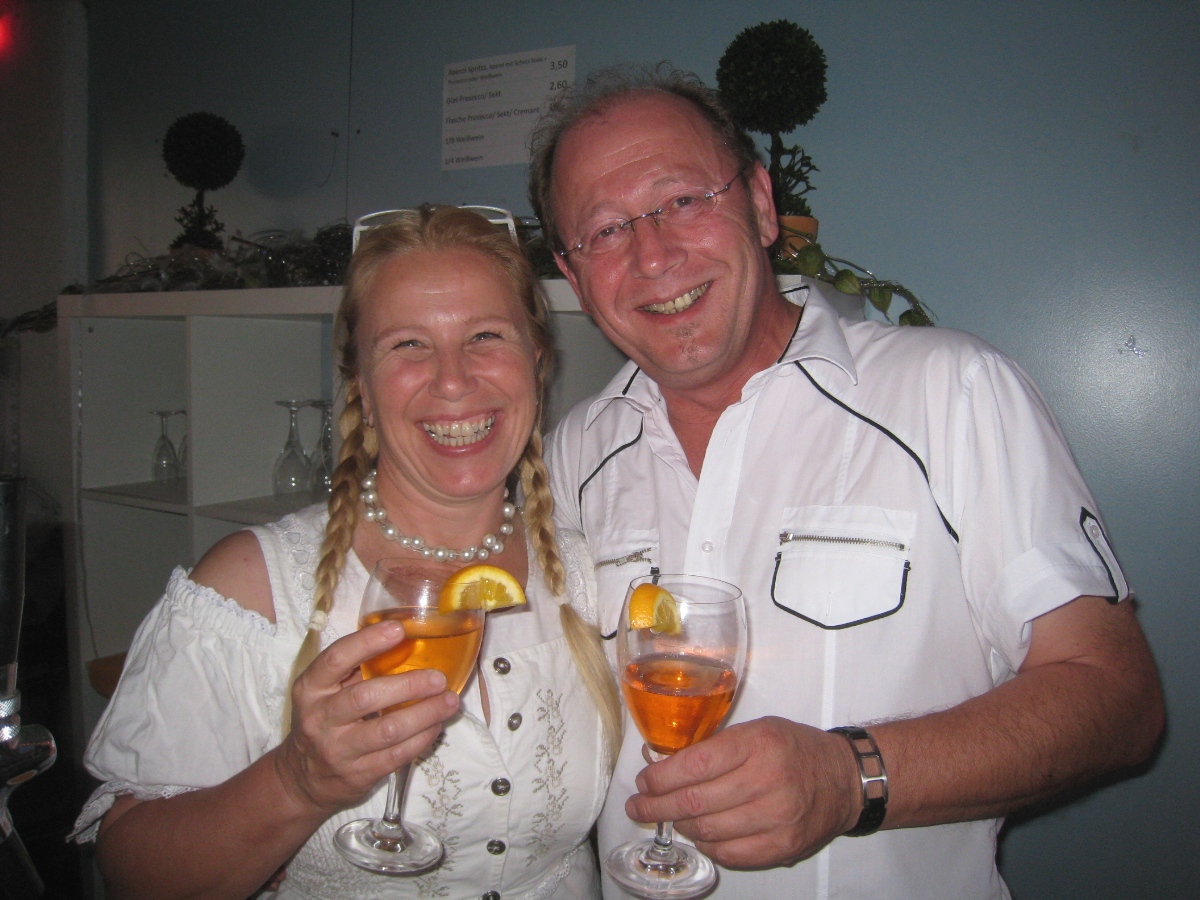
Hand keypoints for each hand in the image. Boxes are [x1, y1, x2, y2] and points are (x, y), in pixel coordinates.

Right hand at [274, 618, 459, 815]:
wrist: (304, 778)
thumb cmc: (325, 719)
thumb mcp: (326, 690)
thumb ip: (356, 668)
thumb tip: (409, 639)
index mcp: (310, 688)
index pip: (335, 659)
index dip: (367, 642)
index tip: (399, 629)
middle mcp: (320, 719)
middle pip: (366, 697)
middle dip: (409, 685)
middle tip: (439, 678)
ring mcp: (339, 750)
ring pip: (388, 730)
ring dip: (426, 714)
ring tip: (450, 701)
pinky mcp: (359, 774)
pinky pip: (398, 755)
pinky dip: (423, 738)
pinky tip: (437, 724)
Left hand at [625, 717, 860, 868]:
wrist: (844, 779)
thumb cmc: (794, 749)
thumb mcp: (756, 730)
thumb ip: (713, 746)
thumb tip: (660, 762)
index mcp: (758, 744)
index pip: (695, 765)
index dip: (661, 777)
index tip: (643, 781)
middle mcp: (767, 781)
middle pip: (696, 802)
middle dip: (657, 806)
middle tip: (638, 806)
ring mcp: (777, 818)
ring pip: (708, 831)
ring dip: (680, 826)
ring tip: (670, 817)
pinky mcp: (782, 846)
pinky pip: (729, 853)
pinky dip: (707, 845)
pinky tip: (700, 833)